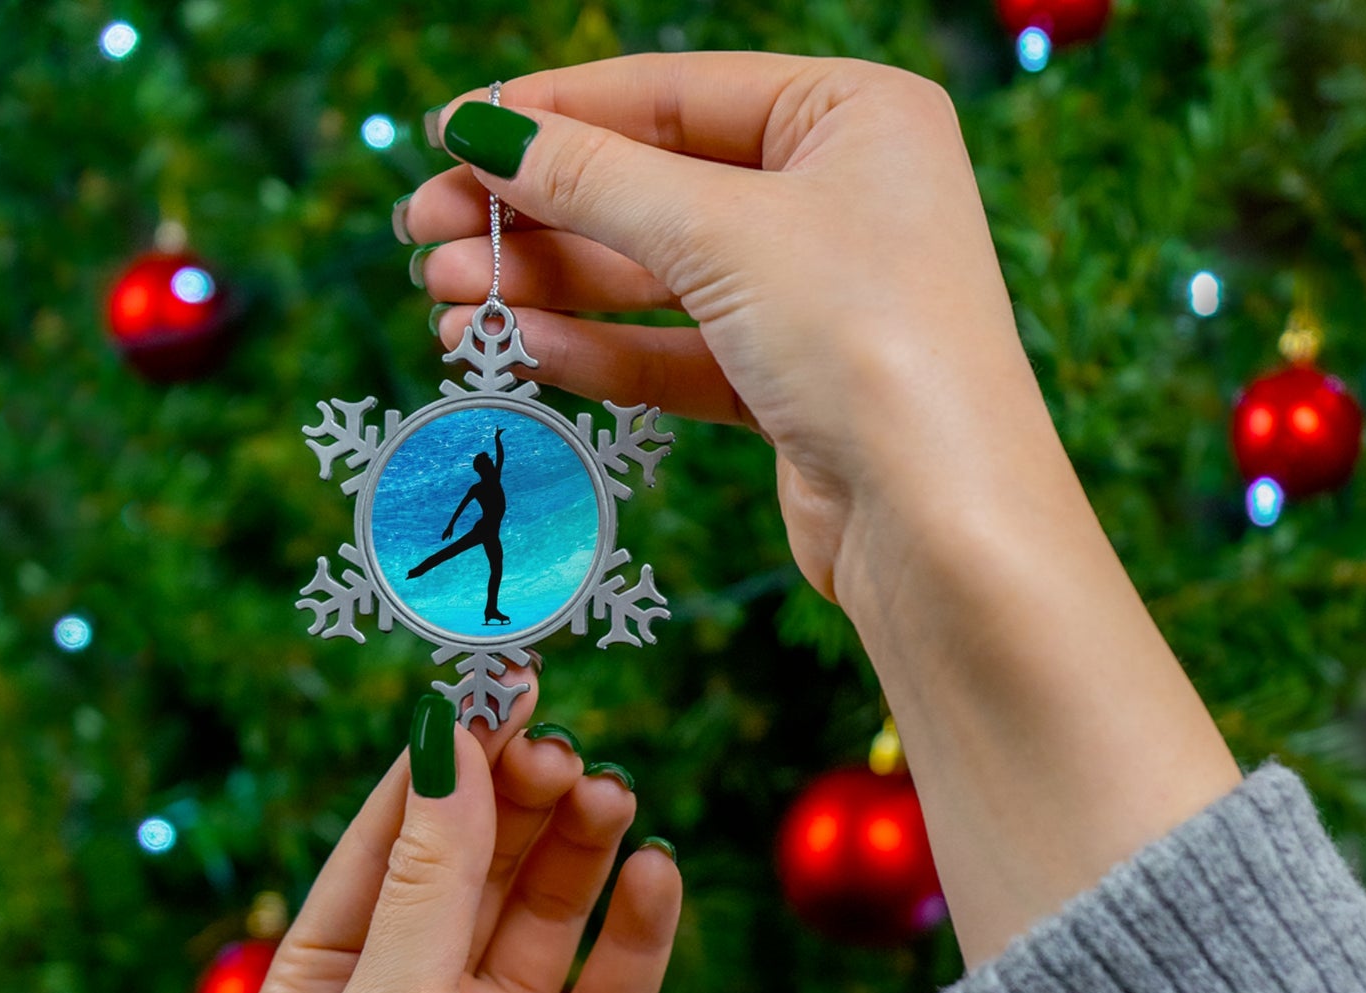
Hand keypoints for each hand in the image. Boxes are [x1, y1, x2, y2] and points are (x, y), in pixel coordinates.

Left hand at [253, 678, 680, 992]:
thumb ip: (430, 878)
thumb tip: (448, 737)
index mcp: (332, 978)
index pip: (393, 836)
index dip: (446, 757)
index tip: (498, 682)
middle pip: (480, 861)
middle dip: (520, 799)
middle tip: (564, 749)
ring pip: (550, 910)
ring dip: (581, 848)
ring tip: (611, 797)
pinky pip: (615, 983)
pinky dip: (639, 928)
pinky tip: (657, 876)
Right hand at [407, 53, 1049, 603]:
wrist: (941, 525)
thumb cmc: (866, 342)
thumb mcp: (721, 233)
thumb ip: (595, 180)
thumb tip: (483, 130)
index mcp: (852, 116)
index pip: (672, 94)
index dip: (553, 113)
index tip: (449, 133)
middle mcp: (839, 198)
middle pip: (654, 188)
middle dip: (536, 215)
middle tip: (424, 235)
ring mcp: (815, 297)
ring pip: (657, 279)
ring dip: (551, 289)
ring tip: (447, 303)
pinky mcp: (791, 387)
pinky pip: (678, 353)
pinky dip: (602, 351)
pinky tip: (522, 350)